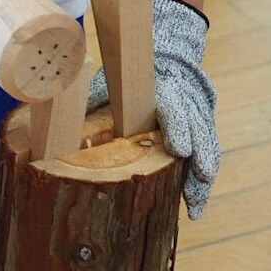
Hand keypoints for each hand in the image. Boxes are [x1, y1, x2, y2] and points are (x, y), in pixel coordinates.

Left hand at [88, 0, 218, 218]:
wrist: (169, 64)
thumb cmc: (130, 81)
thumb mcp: (111, 83)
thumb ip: (94, 99)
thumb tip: (62, 118)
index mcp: (163, 90)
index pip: (174, 108)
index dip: (179, 128)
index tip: (179, 150)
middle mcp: (186, 105)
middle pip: (198, 133)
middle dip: (198, 163)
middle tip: (192, 190)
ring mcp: (198, 120)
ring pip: (207, 149)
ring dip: (202, 180)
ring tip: (194, 206)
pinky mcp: (203, 134)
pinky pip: (208, 157)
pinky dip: (202, 182)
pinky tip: (194, 206)